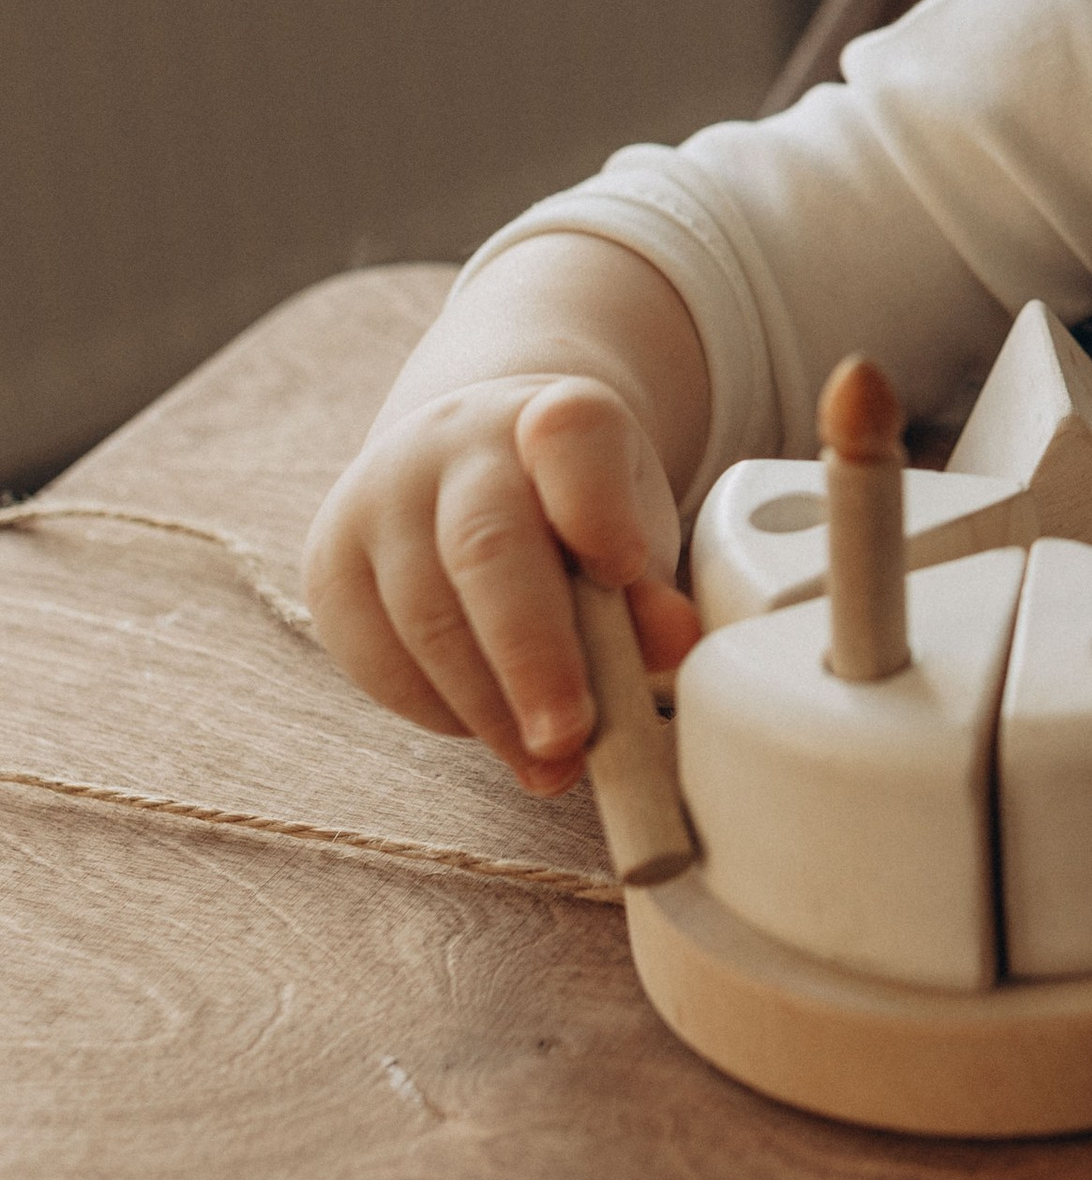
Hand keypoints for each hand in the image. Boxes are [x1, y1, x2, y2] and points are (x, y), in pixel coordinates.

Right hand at [304, 374, 699, 792]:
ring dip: (490, 709)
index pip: (572, 436)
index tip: (623, 568)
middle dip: (532, 656)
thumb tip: (673, 643)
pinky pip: (377, 657)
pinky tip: (488, 727)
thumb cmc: (573, 512)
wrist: (474, 462)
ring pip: (426, 618)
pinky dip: (439, 710)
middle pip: (486, 548)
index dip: (596, 505)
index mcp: (552, 418)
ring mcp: (378, 497)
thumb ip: (652, 592)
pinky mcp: (330, 563)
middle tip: (570, 736)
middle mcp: (454, 442)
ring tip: (547, 762)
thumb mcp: (631, 532)